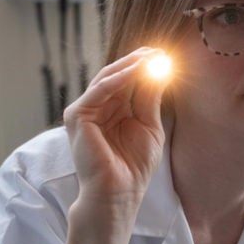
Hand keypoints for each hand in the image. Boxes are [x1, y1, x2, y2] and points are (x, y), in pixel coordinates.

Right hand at [64, 46, 168, 227]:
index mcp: (114, 110)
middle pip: (117, 75)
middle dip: (138, 61)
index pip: (128, 81)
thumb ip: (150, 98)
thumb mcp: (149, 126)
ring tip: (151, 56)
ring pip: (108, 78)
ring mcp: (85, 112)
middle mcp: (97, 108)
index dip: (145, 67)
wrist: (120, 192)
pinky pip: (100, 90)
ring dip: (130, 66)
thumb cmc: (134, 166)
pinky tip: (137, 71)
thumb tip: (160, 70)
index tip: (166, 55)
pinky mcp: (77, 117)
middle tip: (159, 50)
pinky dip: (118, 78)